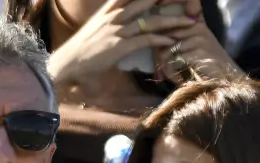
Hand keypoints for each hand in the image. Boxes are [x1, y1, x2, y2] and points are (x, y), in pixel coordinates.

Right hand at [49, 0, 195, 85]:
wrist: (71, 60)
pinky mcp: (120, 46)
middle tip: (186, 1)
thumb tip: (126, 15)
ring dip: (171, 21)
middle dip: (165, 0)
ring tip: (188, 21)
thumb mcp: (99, 25)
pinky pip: (144, 40)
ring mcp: (118, 30)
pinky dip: (160, 39)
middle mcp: (116, 15)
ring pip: (150, 21)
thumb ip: (114, 17)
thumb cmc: (85, 46)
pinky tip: (172, 40)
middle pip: (146, 2)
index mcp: (111, 8)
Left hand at [155, 18, 243, 81]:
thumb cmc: (206, 68)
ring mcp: (198, 37)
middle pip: (163, 38)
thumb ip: (175, 42)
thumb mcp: (191, 50)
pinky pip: (174, 60)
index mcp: (194, 22)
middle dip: (158, 58)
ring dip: (165, 67)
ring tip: (169, 78)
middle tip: (161, 74)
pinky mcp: (199, 50)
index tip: (159, 61)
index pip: (165, 28)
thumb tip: (152, 44)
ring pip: (167, 50)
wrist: (227, 82)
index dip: (157, 44)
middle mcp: (196, 25)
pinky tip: (179, 81)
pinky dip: (172, 73)